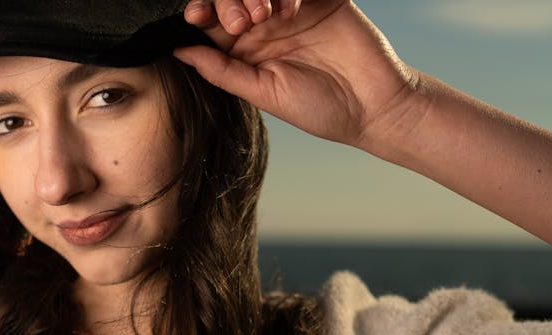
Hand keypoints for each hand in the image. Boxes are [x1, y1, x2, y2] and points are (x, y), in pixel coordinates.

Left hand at [176, 0, 417, 146]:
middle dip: (226, 2)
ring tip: (263, 16)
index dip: (200, 12)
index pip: (211, 21)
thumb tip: (179, 51)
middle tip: (241, 22)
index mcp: (244, 49)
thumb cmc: (318, 108)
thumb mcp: (262, 92)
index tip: (195, 17)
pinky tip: (290, 12)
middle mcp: (265, 26)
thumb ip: (221, 70)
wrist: (373, 106)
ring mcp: (293, 9)